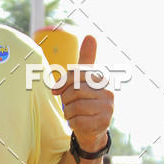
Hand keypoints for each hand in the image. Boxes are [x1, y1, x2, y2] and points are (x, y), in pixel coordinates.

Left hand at [52, 35, 113, 151]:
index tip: (54, 90)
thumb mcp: (84, 78)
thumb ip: (86, 59)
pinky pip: (77, 120)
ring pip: (75, 106)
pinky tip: (77, 122)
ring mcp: (107, 108)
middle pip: (74, 90)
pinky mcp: (102, 123)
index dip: (62, 81)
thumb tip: (91, 36)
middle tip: (67, 103)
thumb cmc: (86, 99)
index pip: (77, 73)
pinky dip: (72, 122)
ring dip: (68, 111)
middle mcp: (108, 92)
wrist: (93, 127)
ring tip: (73, 113)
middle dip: (65, 98)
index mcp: (103, 78)